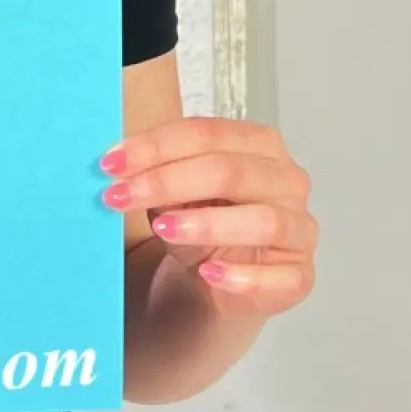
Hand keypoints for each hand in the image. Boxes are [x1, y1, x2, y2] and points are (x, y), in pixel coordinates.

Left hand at [101, 118, 315, 319]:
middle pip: (231, 171)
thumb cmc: (198, 223)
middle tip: (122, 195)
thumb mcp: (173, 193)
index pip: (207, 134)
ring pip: (263, 220)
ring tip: (163, 229)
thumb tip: (116, 167)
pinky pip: (279, 277)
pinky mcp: (299, 276)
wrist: (217, 278)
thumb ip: (155, 175)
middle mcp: (286, 181)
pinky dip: (241, 276)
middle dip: (169, 181)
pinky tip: (208, 273)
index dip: (156, 146)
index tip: (111, 163)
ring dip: (208, 223)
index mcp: (258, 145)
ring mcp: (299, 229)